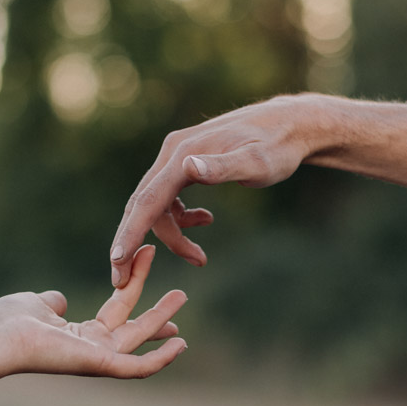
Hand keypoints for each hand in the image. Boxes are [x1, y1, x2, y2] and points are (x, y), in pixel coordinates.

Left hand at [0, 245, 186, 378]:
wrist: (1, 336)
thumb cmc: (11, 321)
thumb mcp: (38, 303)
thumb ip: (52, 302)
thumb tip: (59, 300)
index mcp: (80, 335)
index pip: (116, 312)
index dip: (134, 286)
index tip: (147, 258)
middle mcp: (92, 348)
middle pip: (133, 327)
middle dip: (158, 313)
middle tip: (182, 294)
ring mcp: (98, 358)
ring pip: (139, 341)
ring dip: (162, 320)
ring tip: (182, 295)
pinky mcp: (100, 366)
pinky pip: (138, 368)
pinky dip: (160, 359)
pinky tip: (180, 344)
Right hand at [109, 95, 330, 286]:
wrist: (289, 124)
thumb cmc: (278, 146)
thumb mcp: (258, 162)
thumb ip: (223, 167)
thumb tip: (189, 169)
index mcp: (183, 155)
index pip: (148, 200)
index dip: (131, 233)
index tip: (117, 262)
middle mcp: (173, 153)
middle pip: (143, 204)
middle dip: (135, 242)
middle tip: (126, 281)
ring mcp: (177, 156)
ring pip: (156, 203)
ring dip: (170, 234)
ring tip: (199, 257)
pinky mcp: (186, 161)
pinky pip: (169, 195)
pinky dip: (179, 217)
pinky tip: (204, 221)